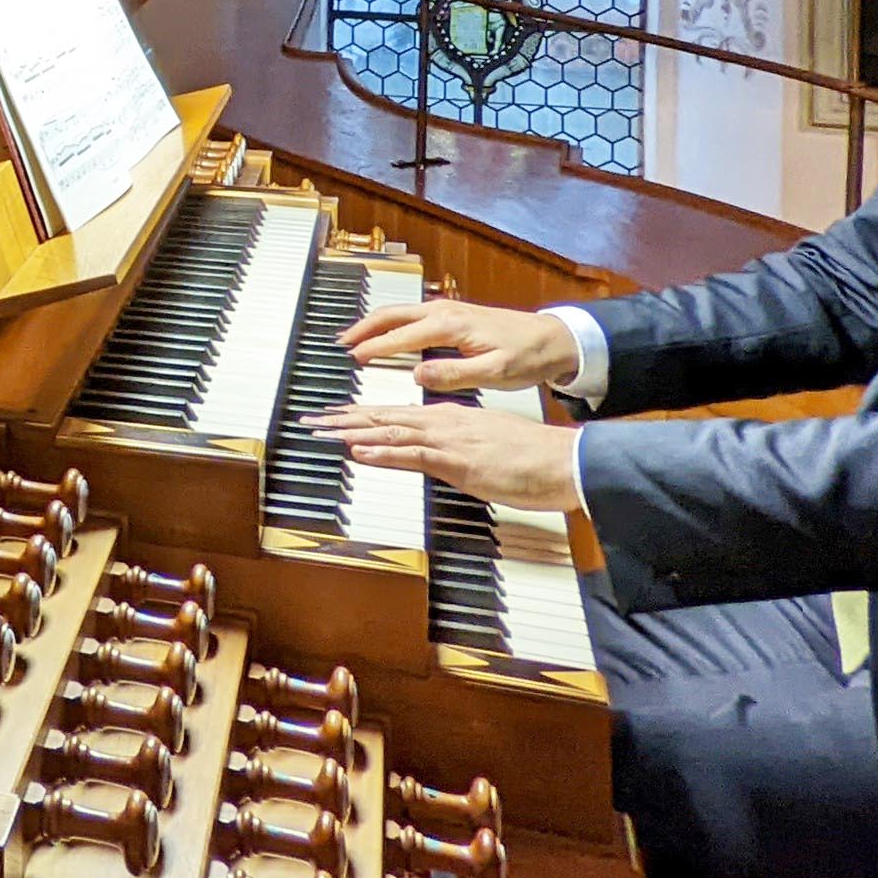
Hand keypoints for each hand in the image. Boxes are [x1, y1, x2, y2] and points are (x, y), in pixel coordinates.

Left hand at [313, 396, 583, 512]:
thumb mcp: (488, 448)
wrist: (564, 460)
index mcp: (451, 419)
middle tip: (312, 421)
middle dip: (345, 419)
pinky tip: (361, 453)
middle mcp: (445, 424)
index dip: (362, 415)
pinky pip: (415, 455)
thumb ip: (460, 448)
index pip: (397, 414)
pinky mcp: (459, 462)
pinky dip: (384, 452)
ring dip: (353, 431)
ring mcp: (450, 441)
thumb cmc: (533, 458)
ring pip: (392, 431)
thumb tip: (440, 455)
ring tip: (323, 432)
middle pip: (385, 417)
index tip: (334, 417)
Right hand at [338, 297, 577, 394]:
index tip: (354, 358)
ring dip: (375, 323)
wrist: (553, 338)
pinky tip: (388, 334)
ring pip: (401, 312)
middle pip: (393, 314)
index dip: (375, 348)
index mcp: (451, 326)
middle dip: (364, 327)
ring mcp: (449, 311)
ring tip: (354, 337)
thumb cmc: (527, 356)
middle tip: (341, 342)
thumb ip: (454, 374)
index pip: (402, 336)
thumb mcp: (494, 373)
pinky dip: (392, 323)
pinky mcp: (454, 315)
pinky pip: (412, 315)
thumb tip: (418, 374)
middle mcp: (445, 313)